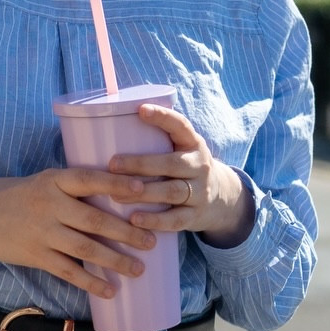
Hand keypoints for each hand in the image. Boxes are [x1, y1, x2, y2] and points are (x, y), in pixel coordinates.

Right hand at [0, 168, 156, 300]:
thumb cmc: (24, 196)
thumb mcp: (47, 181)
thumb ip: (77, 188)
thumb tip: (125, 197)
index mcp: (56, 180)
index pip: (90, 179)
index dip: (117, 184)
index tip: (143, 189)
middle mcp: (50, 204)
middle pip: (94, 219)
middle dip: (126, 232)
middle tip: (151, 241)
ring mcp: (42, 231)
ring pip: (84, 248)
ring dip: (114, 260)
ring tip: (138, 269)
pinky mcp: (35, 255)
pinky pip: (67, 270)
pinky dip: (89, 282)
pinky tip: (109, 290)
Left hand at [109, 106, 253, 248]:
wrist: (222, 198)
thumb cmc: (186, 169)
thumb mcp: (181, 150)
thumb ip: (156, 142)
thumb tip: (107, 128)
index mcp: (193, 144)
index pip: (180, 125)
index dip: (162, 117)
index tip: (141, 109)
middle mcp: (199, 166)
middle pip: (172, 164)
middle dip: (141, 164)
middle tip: (112, 164)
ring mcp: (200, 191)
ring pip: (173, 191)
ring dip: (143, 193)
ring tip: (116, 195)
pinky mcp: (196, 216)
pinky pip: (175, 219)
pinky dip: (155, 220)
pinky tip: (134, 220)